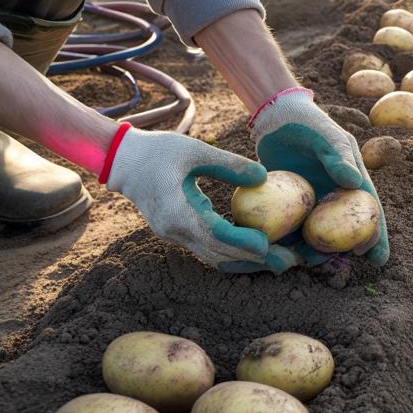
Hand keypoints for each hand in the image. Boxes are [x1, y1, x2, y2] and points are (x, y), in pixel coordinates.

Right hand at [104, 125, 295, 272]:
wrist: (123, 161)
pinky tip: (257, 253)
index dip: (242, 242)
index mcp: (176, 211)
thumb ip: (228, 164)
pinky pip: (209, 250)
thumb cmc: (158, 151)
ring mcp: (175, 235)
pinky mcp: (178, 233)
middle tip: (289, 262)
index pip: (214, 234)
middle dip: (255, 260)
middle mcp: (175, 231)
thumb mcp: (194, 150)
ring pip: (215, 257)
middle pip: (220, 254)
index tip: (268, 245)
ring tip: (280, 262)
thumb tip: (264, 177)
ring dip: (247, 262)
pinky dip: (234, 254)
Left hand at [249, 88, 388, 265]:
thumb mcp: (328, 137)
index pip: (369, 213)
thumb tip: (355, 183)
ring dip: (313, 252)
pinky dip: (286, 242)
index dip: (375, 236)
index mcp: (352, 185)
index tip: (377, 257)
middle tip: (340, 266)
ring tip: (307, 263)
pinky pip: (288, 229)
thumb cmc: (309, 124)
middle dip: (344, 252)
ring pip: (315, 235)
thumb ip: (340, 158)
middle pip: (343, 232)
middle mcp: (333, 199)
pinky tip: (280, 253)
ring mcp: (310, 205)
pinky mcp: (285, 207)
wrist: (276, 119)